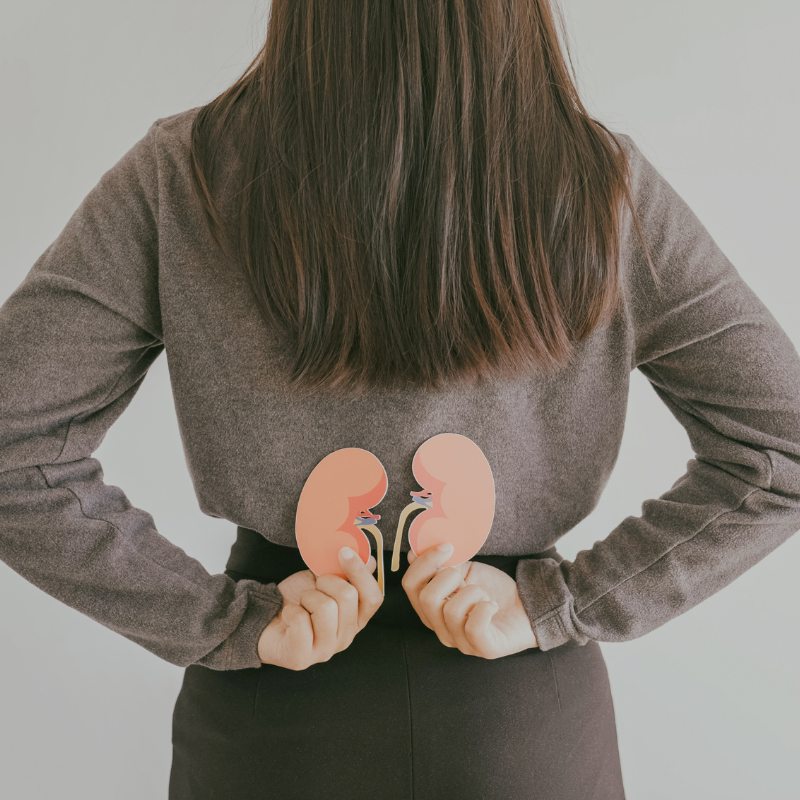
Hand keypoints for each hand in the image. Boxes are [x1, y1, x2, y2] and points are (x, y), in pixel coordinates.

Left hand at [257, 548, 382, 669]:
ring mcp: (325, 651)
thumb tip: (370, 560)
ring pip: (326, 608)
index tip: (344, 552)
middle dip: (326, 582)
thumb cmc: (298, 600)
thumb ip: (347, 573)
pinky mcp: (302, 658)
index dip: (361, 573)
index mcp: (356, 619)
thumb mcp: (323, 580)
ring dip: (307, 597)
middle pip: (348, 596)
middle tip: (314, 588)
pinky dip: (291, 610)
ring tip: (301, 604)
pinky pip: (301, 621)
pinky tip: (289, 616)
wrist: (266, 617)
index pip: (373, 598)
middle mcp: (345, 638)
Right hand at [401, 542, 538, 658]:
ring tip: (483, 594)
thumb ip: (441, 565)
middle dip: (449, 577)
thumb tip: (414, 552)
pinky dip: (484, 609)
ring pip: (451, 611)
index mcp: (431, 608)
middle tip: (466, 578)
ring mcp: (460, 642)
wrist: (527, 605)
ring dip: (472, 592)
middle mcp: (440, 628)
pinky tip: (491, 605)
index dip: (423, 563)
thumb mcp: (464, 571)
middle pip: (426, 598)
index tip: (447, 546)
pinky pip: (474, 628)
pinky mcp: (483, 649)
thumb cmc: (492, 589)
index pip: (410, 585)